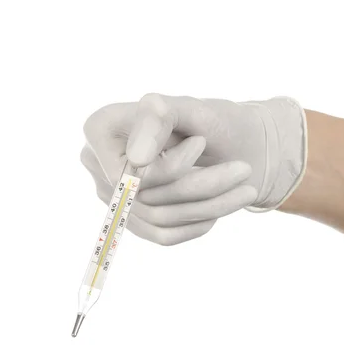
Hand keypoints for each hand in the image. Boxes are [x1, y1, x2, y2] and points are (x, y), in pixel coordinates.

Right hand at [81, 94, 306, 244]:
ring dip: (210, 207)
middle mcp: (97, 163)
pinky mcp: (135, 218)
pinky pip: (162, 235)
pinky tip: (221, 207)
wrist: (235, 144)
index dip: (169, 167)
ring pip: (158, 219)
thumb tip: (136, 159)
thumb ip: (159, 119)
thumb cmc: (214, 121)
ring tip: (245, 190)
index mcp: (101, 128)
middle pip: (145, 197)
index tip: (201, 143)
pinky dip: (198, 224)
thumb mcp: (192, 108)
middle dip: (201, 186)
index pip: (127, 172)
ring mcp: (114, 194)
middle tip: (244, 170)